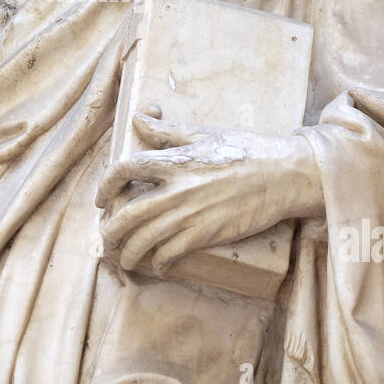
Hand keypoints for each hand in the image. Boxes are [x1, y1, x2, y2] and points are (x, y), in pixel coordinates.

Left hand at [96, 113, 321, 274]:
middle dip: (110, 231)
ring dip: (129, 253)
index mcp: (174, 161)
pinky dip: (159, 261)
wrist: (281, 175)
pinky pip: (171, 253)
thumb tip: (138, 119)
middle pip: (127, 214)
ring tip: (125, 259)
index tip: (101, 198)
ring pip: (145, 239)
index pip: (124, 169)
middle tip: (107, 238)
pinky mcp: (206, 234)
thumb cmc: (245, 150)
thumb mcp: (204, 133)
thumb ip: (167, 131)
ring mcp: (190, 214)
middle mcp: (176, 189)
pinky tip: (157, 264)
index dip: (105, 184)